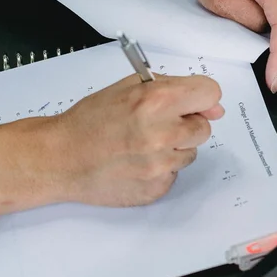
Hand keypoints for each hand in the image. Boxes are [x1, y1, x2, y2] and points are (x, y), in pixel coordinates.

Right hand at [0, 74, 223, 218]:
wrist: (61, 158)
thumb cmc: (91, 119)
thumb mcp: (129, 87)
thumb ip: (173, 88)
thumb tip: (214, 107)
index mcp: (157, 101)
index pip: (210, 93)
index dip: (200, 97)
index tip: (190, 102)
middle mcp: (163, 134)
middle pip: (204, 128)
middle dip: (185, 124)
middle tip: (156, 124)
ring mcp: (160, 166)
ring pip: (190, 153)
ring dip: (173, 147)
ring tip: (140, 144)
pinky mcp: (156, 189)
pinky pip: (174, 175)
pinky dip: (160, 168)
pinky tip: (135, 163)